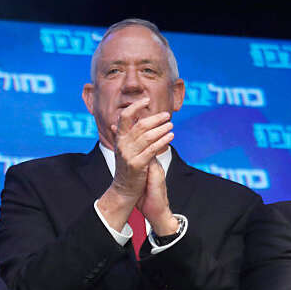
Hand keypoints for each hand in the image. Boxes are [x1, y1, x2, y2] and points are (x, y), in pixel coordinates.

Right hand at [96, 98, 173, 230]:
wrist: (124, 189)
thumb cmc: (127, 168)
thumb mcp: (123, 149)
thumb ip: (125, 135)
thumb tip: (123, 120)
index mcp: (119, 139)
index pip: (124, 116)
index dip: (135, 106)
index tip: (147, 100)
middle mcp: (122, 145)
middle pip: (140, 125)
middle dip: (155, 118)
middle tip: (167, 115)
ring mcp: (129, 155)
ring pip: (148, 136)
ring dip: (162, 129)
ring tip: (171, 125)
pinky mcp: (137, 164)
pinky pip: (152, 149)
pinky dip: (162, 141)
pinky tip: (170, 136)